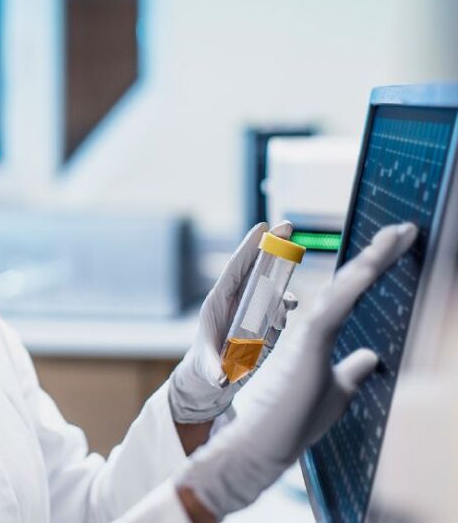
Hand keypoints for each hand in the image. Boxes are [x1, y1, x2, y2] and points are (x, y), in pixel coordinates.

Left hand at [169, 221, 296, 423]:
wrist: (212, 382)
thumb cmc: (204, 370)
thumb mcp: (207, 369)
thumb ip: (214, 370)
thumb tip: (222, 378)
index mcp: (218, 302)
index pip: (234, 269)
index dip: (248, 247)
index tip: (262, 227)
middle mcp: (236, 301)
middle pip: (255, 268)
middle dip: (272, 247)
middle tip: (288, 224)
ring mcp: (251, 311)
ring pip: (271, 287)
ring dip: (282, 286)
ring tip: (286, 304)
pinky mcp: (264, 323)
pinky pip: (279, 308)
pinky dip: (286, 307)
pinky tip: (287, 313)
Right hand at [174, 222, 417, 519]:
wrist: (264, 441)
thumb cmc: (292, 420)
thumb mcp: (336, 391)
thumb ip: (351, 371)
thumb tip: (371, 357)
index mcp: (318, 335)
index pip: (350, 295)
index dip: (374, 269)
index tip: (399, 245)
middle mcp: (312, 325)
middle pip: (350, 282)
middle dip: (379, 254)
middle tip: (406, 229)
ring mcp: (307, 330)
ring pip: (345, 286)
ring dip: (374, 259)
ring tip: (399, 235)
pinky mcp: (308, 340)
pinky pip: (337, 304)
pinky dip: (356, 283)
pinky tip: (374, 264)